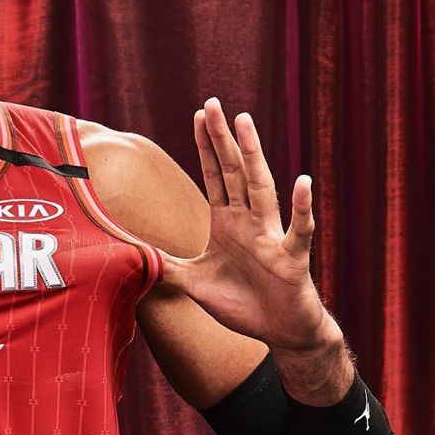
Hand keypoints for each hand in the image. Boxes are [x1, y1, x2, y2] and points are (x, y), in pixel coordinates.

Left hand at [158, 97, 338, 352]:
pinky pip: (298, 229)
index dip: (205, 146)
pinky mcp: (291, 257)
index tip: (197, 114)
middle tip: (213, 103)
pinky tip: (302, 182)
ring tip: (245, 123)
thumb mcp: (193, 283)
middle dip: (222, 138)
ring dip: (253, 155)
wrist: (278, 331)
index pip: (214, 175)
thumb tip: (132, 255)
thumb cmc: (240, 303)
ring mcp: (271, 235)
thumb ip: (166, 266)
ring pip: (261, 187)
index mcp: (227, 222)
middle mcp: (249, 221)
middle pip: (233, 171)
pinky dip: (301, 207)